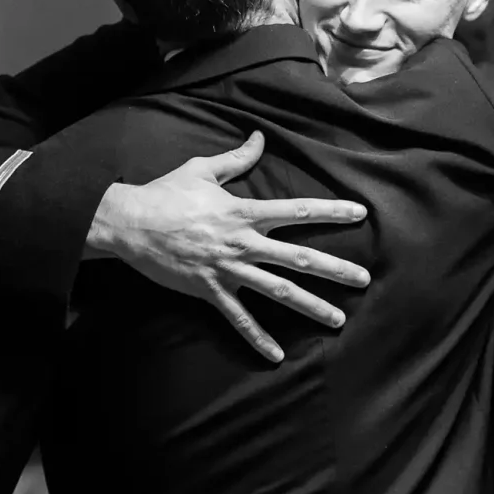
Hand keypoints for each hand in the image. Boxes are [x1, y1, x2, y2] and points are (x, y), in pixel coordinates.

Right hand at [87, 131, 370, 362]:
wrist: (129, 223)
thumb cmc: (165, 194)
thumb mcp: (202, 169)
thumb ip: (236, 157)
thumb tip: (259, 138)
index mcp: (244, 211)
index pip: (297, 210)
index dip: (331, 212)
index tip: (360, 214)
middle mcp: (243, 242)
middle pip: (299, 257)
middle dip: (334, 268)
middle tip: (364, 279)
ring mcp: (228, 269)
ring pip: (278, 291)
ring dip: (310, 306)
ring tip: (338, 319)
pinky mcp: (210, 290)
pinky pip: (238, 318)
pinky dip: (257, 338)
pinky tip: (276, 355)